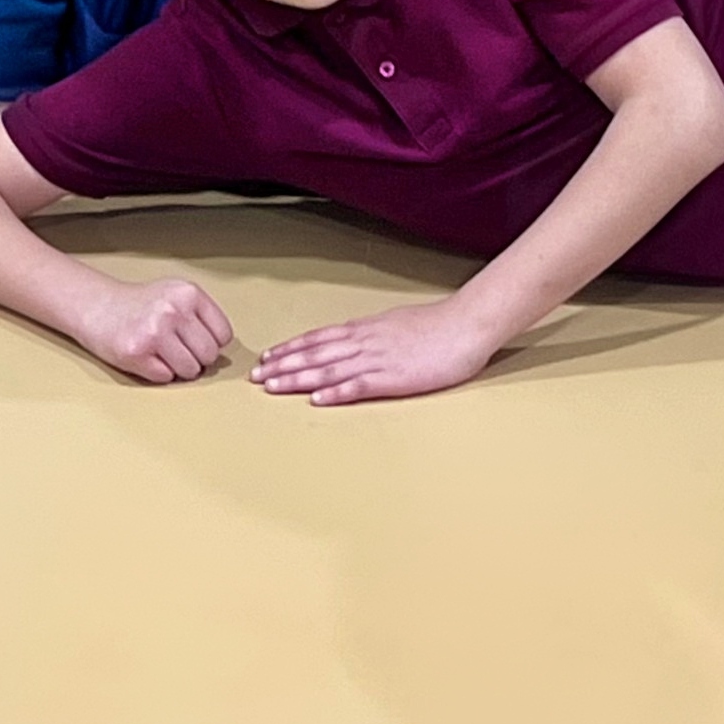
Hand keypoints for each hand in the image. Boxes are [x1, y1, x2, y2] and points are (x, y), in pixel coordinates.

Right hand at [76, 277, 233, 383]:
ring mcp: (154, 333)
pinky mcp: (136, 354)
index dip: (211, 342)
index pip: (224, 335)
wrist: (98, 306)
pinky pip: (166, 377)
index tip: (196, 339)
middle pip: (209, 356)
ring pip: (190, 370)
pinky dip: (159, 373)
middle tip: (177, 348)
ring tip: (162, 352)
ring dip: (179, 368)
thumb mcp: (177, 295)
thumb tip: (222, 350)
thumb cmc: (141, 304)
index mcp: (188, 293)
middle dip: (197, 358)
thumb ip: (202, 315)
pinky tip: (148, 356)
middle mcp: (173, 310)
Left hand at [251, 298, 501, 405]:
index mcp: (365, 329)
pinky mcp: (395, 377)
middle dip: (283, 365)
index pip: (318, 338)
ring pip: (329, 368)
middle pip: (315, 353)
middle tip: (256, 376)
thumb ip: (372, 335)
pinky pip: (360, 385)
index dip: (291, 348)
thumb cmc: (437, 326)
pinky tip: (317, 399)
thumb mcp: (395, 324)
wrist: (467, 324)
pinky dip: (336, 392)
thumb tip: (353, 341)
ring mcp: (378, 359)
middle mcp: (365, 342)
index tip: (268, 357)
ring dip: (298, 378)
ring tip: (273, 387)